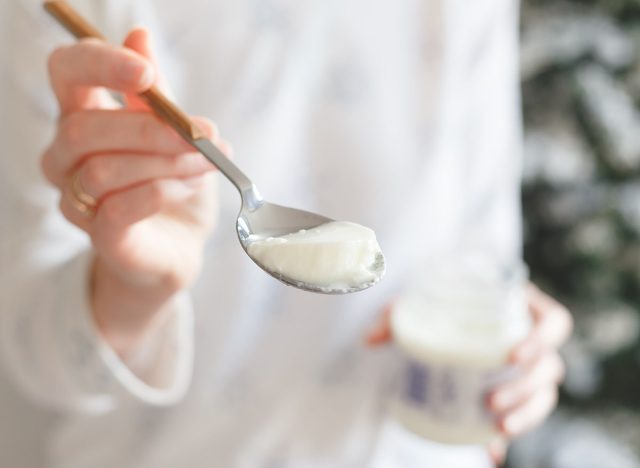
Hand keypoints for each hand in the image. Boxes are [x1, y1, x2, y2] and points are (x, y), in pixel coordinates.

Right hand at [42, 29, 229, 353]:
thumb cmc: (173, 184)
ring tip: (206, 163)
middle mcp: (65, 157)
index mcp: (82, 117)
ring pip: (104, 169)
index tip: (148, 74)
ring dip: (166, 163)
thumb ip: (155, 93)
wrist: (178, 247)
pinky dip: (161, 193)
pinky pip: (119, 208)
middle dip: (153, 129)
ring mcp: (76, 199)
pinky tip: (188, 188)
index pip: (65, 72)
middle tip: (204, 135)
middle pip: (85, 128)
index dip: (100, 64)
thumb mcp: (172, 133)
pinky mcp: (99, 237)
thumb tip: (140, 35)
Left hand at [365, 284, 572, 465]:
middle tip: (491, 402)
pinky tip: (492, 448)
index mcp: (519, 307)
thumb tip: (369, 340)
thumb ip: (393, 316)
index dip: (542, 339)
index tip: (513, 355)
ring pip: (546, 394)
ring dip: (528, 413)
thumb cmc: (435, 305)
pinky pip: (525, 414)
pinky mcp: (516, 392)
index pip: (554, 321)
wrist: (439, 321)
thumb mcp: (416, 304)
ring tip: (500, 427)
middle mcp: (530, 339)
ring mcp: (526, 368)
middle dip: (526, 388)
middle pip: (551, 366)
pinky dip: (510, 433)